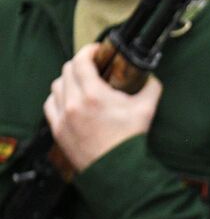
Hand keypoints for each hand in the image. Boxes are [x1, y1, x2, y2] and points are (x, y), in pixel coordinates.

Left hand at [44, 44, 160, 172]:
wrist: (116, 167)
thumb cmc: (129, 138)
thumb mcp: (147, 108)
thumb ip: (150, 87)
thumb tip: (150, 77)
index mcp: (94, 94)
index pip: (81, 62)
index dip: (88, 51)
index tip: (97, 51)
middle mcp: (73, 103)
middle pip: (66, 71)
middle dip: (79, 64)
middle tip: (92, 66)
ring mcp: (62, 117)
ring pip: (56, 86)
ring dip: (68, 80)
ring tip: (81, 83)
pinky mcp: (57, 129)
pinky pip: (50, 104)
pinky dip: (58, 97)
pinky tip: (70, 100)